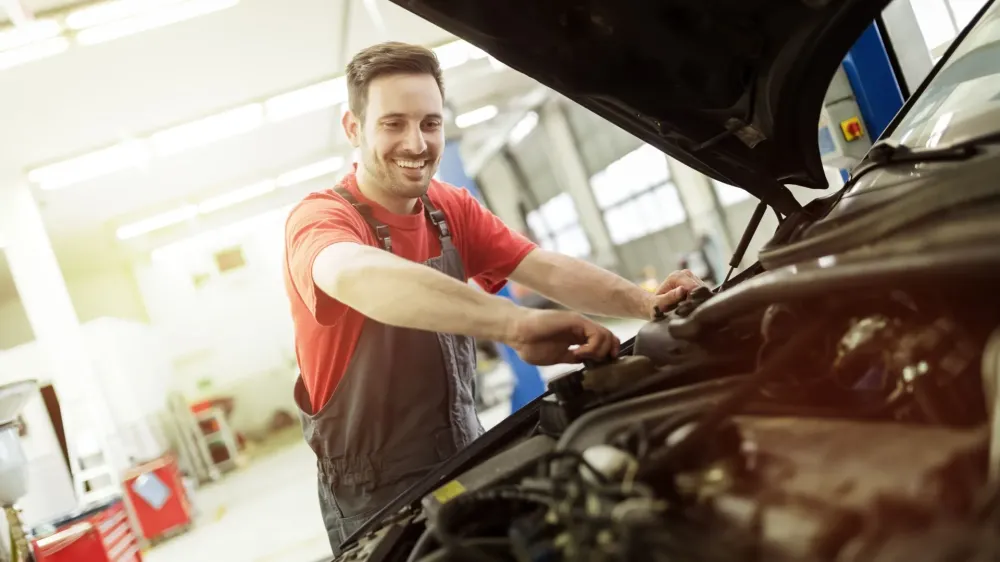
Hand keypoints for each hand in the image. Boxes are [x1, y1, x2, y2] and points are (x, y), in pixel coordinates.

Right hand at [504, 309, 619, 365]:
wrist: (516, 332)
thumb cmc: (531, 344)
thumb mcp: (559, 357)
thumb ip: (573, 358)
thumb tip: (587, 364)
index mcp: (578, 337)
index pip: (604, 343)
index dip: (607, 356)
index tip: (600, 367)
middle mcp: (582, 329)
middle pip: (610, 339)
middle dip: (607, 355)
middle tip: (591, 363)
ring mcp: (580, 323)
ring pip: (607, 336)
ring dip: (599, 352)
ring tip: (581, 357)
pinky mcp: (575, 320)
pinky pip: (596, 333)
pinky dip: (592, 347)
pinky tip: (578, 353)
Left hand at [649, 269, 705, 317]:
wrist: (655, 304)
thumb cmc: (656, 306)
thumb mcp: (659, 304)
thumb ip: (669, 297)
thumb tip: (682, 290)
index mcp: (676, 276)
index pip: (694, 286)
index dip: (693, 299)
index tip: (687, 309)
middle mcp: (685, 273)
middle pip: (701, 288)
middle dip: (697, 299)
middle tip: (688, 310)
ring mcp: (692, 277)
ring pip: (704, 290)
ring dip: (699, 300)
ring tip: (688, 308)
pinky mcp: (697, 283)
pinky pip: (704, 292)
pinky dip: (700, 299)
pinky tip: (692, 305)